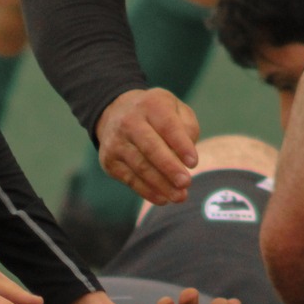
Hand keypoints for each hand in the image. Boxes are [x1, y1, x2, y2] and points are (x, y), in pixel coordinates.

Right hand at [94, 87, 198, 204]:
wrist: (114, 112)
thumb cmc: (156, 115)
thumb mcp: (175, 109)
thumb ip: (187, 128)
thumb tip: (185, 158)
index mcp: (151, 105)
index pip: (167, 126)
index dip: (181, 145)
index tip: (193, 163)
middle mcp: (129, 121)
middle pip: (150, 147)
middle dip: (169, 167)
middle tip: (186, 182)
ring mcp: (116, 142)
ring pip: (140, 166)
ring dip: (161, 184)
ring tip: (180, 196)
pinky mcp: (109, 161)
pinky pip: (130, 179)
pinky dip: (147, 191)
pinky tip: (163, 199)